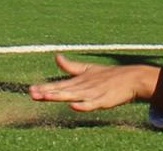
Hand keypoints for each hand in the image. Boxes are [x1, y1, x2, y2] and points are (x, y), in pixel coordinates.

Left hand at [28, 54, 160, 111]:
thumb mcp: (88, 70)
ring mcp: (93, 93)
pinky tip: (73, 106)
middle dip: (48, 92)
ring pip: (74, 96)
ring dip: (60, 96)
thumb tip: (56, 56)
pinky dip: (83, 105)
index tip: (31, 90)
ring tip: (46, 97)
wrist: (131, 78)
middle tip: (33, 93)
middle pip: (63, 90)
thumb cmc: (108, 75)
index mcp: (79, 81)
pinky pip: (92, 104)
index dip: (45, 88)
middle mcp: (83, 86)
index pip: (59, 85)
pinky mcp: (104, 100)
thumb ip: (70, 67)